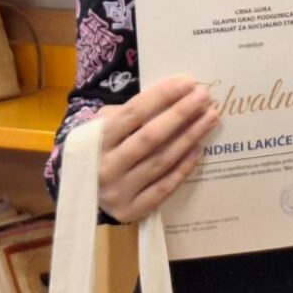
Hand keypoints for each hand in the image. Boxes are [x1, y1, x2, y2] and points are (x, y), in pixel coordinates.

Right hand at [97, 75, 217, 222]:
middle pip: (150, 137)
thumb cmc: (101, 150)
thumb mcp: (102, 126)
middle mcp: (105, 167)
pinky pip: (164, 187)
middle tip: (205, 97)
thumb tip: (172, 94)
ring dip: (190, 137)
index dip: (162, 96)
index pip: (133, 113)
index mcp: (95, 141)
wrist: (83, 191)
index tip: (188, 82)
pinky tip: (199, 149)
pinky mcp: (131, 210)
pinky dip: (183, 167)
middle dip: (181, 114)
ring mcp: (118, 191)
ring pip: (161, 161)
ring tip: (210, 118)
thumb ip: (129, 112)